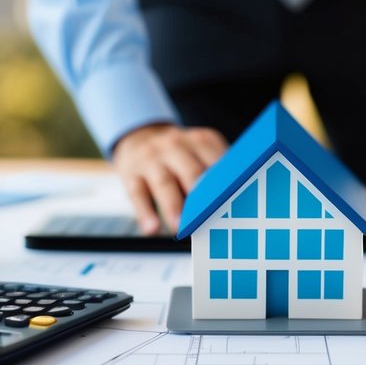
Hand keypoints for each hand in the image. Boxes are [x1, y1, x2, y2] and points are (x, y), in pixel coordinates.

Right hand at [112, 123, 227, 234]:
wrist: (139, 135)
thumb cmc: (179, 154)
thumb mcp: (199, 151)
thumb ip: (216, 172)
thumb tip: (233, 206)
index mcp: (201, 141)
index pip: (218, 162)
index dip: (226, 184)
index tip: (234, 202)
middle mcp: (176, 145)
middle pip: (192, 171)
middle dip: (201, 196)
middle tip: (209, 216)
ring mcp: (152, 159)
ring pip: (164, 183)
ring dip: (173, 206)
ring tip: (180, 226)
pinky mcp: (131, 173)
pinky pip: (138, 194)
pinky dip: (145, 213)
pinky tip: (152, 229)